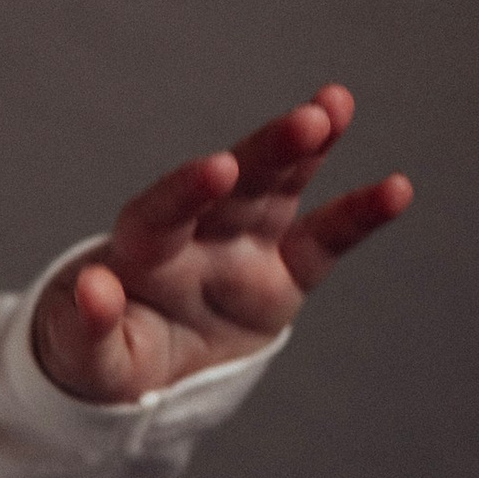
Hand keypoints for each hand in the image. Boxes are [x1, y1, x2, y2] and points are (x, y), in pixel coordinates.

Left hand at [33, 84, 411, 402]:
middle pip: (233, 184)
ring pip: (277, 189)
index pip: (162, 211)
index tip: (218, 169)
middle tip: (309, 119)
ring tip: (335, 106)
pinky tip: (397, 189)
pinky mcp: (283, 272)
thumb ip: (87, 325)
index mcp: (140, 250)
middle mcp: (196, 233)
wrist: (133, 371)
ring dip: (305, 149)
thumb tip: (92, 286)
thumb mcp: (82, 356)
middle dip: (267, 150)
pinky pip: (324, 240)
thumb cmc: (96, 355)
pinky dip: (357, 216)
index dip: (188, 190)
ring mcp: (242, 246)